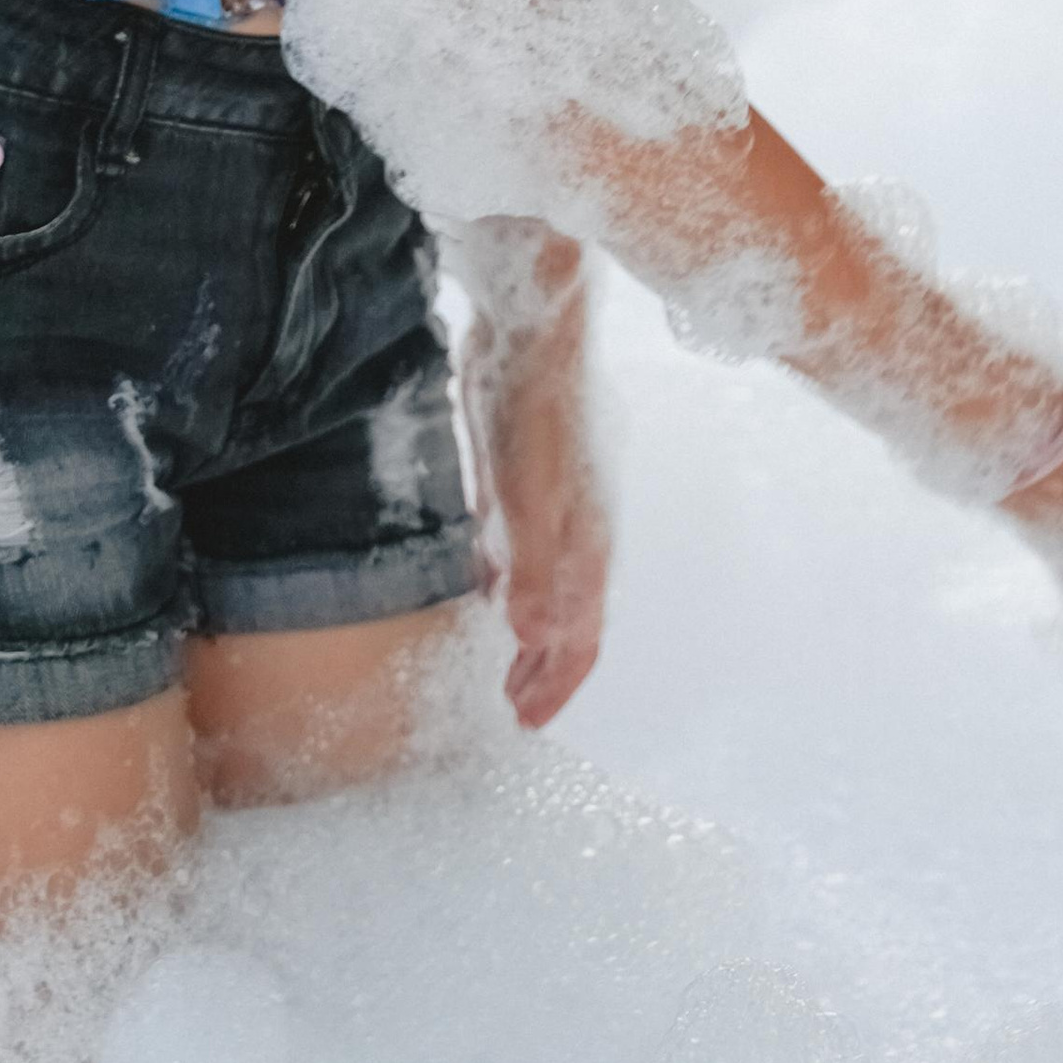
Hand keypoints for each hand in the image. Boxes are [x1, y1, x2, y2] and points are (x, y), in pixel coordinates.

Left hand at [484, 351, 612, 729]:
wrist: (530, 336)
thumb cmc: (536, 413)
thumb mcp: (529, 496)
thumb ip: (533, 568)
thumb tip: (536, 637)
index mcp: (586, 548)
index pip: (579, 641)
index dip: (556, 687)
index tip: (524, 725)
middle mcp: (575, 536)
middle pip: (564, 623)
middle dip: (539, 673)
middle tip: (503, 710)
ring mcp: (551, 509)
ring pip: (540, 590)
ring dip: (521, 634)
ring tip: (491, 666)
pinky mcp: (521, 483)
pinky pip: (517, 553)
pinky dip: (503, 585)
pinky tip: (476, 591)